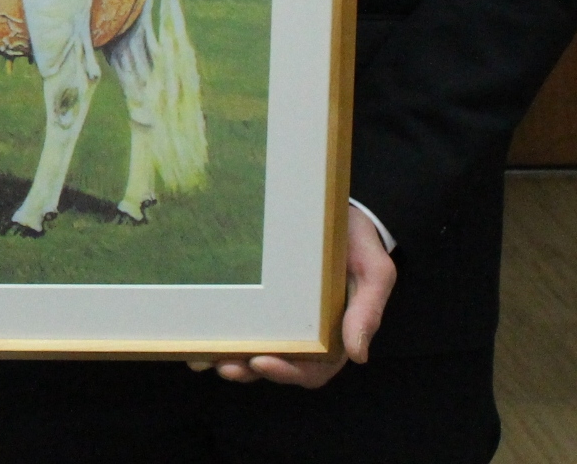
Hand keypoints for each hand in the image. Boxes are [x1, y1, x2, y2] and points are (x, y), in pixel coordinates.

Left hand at [188, 210, 395, 388]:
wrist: (335, 205)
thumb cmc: (358, 240)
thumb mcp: (374, 271)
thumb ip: (368, 310)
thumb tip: (358, 355)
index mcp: (335, 334)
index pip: (312, 368)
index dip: (288, 371)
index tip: (262, 362)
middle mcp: (306, 331)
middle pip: (278, 364)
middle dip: (251, 370)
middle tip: (226, 365)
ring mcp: (281, 315)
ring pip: (256, 349)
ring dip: (233, 359)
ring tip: (207, 357)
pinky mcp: (262, 295)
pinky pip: (243, 319)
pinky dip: (224, 331)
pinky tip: (202, 331)